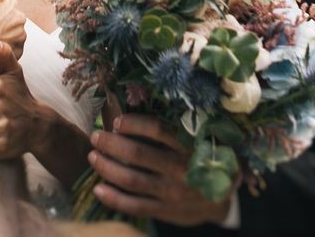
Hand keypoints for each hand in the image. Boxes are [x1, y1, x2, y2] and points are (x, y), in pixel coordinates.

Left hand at [88, 114, 236, 226]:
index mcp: (191, 146)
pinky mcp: (166, 211)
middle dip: (112, 144)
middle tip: (96, 136)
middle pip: (138, 154)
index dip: (134, 123)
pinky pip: (135, 206)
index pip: (158, 130)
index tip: (117, 121)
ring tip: (93, 157)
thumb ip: (178, 128)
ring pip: (132, 180)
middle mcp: (182, 169)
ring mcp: (173, 193)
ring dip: (108, 167)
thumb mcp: (201, 140)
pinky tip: (98, 189)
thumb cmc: (203, 160)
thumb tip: (140, 103)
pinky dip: (114, 198)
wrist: (221, 200)